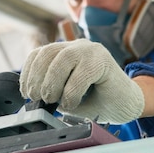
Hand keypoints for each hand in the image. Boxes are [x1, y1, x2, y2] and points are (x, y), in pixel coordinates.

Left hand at [20, 39, 143, 123]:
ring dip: (52, 83)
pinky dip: (72, 91)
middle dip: (38, 79)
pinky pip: (81, 73)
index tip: (27, 93)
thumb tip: (34, 99)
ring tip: (55, 101)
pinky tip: (72, 103)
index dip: (28, 73)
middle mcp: (78, 46)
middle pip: (48, 54)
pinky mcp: (104, 59)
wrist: (127, 106)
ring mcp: (91, 50)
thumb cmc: (97, 102)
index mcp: (66, 52)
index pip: (39, 54)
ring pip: (62, 59)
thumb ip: (52, 93)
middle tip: (41, 99)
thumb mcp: (66, 97)